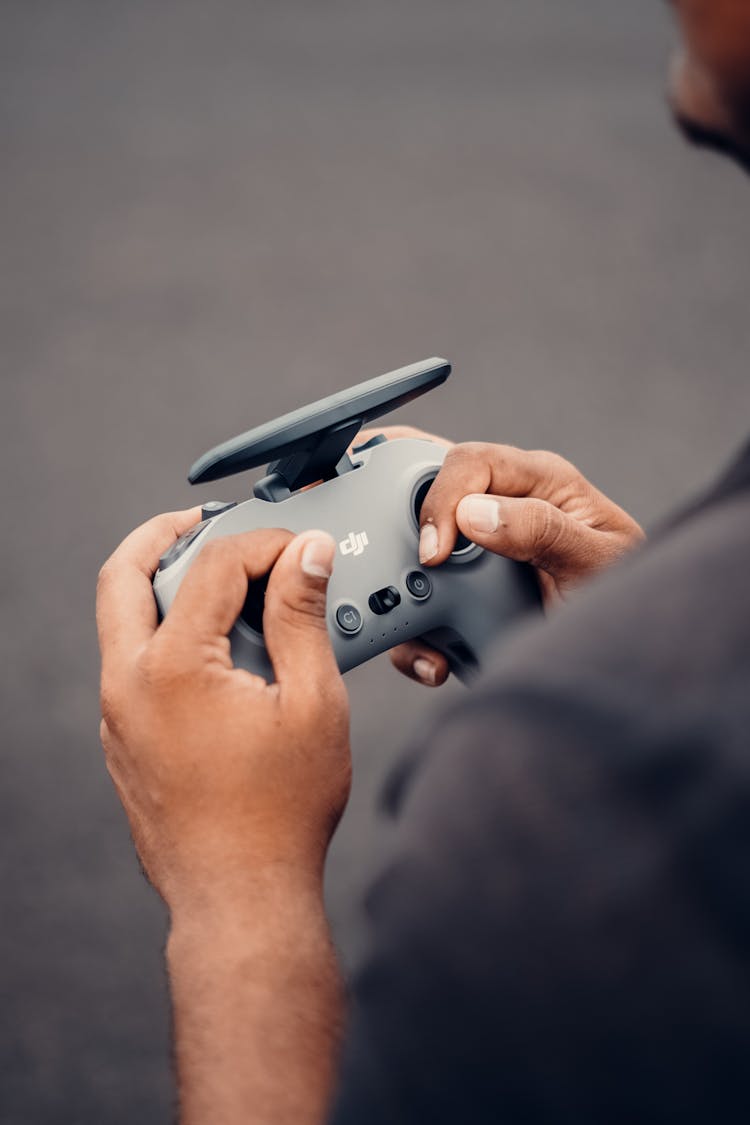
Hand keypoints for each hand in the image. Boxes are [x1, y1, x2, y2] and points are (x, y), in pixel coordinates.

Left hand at [96, 511, 350, 911]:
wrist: (239, 898)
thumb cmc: (283, 811)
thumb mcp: (312, 703)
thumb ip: (302, 618)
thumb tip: (307, 555)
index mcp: (173, 668)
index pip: (213, 566)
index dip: (264, 543)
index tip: (301, 547)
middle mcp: (127, 685)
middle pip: (122, 575)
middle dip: (163, 536)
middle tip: (205, 523)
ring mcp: (116, 717)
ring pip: (119, 621)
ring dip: (160, 586)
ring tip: (220, 582)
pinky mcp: (121, 741)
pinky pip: (131, 664)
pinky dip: (163, 635)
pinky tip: (217, 649)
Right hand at [357, 426, 643, 686]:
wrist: (630, 660)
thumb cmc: (628, 596)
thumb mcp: (595, 562)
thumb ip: (541, 530)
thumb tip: (473, 512)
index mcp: (536, 482)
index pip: (468, 462)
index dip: (441, 500)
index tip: (435, 552)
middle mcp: (501, 508)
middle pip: (423, 494)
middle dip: (397, 531)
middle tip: (387, 571)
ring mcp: (478, 555)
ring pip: (412, 551)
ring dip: (401, 595)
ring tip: (416, 633)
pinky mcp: (466, 598)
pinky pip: (422, 606)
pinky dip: (416, 638)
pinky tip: (435, 659)